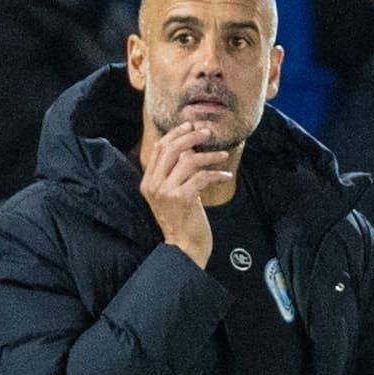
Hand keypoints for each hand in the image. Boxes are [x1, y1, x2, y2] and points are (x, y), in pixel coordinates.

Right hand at [138, 122, 230, 268]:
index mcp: (148, 182)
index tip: (190, 126)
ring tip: (223, 156)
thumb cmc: (181, 221)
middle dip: (191, 136)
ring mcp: (166, 191)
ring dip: (209, 155)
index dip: (175, 134)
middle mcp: (154, 185)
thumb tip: (189, 147)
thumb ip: (175, 173)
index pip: (159, 148)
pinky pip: (202, 176)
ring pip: (189, 160)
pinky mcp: (182, 198)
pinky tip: (226, 175)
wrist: (183, 248)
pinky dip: (217, 174)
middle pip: (172, 149)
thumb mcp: (172, 195)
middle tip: (208, 133)